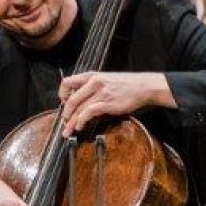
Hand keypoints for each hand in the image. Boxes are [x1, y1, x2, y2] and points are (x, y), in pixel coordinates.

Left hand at [57, 71, 172, 137]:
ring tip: (68, 130)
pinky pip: (89, 113)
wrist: (143, 86)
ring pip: (79, 108)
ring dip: (71, 122)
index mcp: (92, 75)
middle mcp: (94, 82)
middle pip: (71, 99)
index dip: (62, 93)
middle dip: (65, 113)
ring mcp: (100, 93)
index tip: (63, 102)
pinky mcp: (107, 103)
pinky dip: (81, 121)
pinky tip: (80, 126)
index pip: (67, 82)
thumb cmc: (126, 84)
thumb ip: (92, 86)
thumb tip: (80, 98)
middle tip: (64, 121)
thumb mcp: (106, 79)